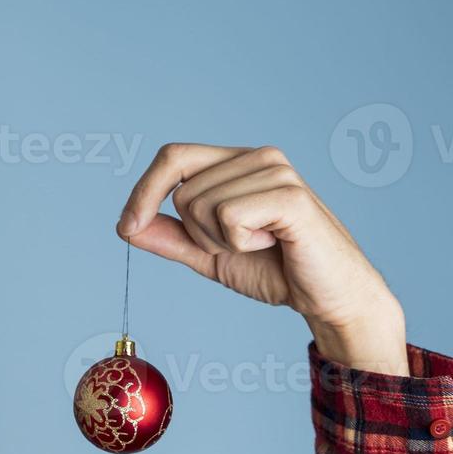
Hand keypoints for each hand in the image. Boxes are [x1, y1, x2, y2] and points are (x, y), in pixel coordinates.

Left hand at [117, 143, 409, 375]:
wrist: (326, 297)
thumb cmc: (276, 270)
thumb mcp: (209, 255)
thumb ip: (170, 237)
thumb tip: (128, 225)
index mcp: (237, 162)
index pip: (173, 156)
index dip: (142, 190)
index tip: (125, 227)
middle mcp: (257, 157)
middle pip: (182, 189)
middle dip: (197, 232)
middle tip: (241, 245)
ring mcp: (276, 171)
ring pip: (202, 205)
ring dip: (223, 241)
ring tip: (262, 244)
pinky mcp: (290, 195)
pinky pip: (229, 216)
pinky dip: (240, 243)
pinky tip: (273, 243)